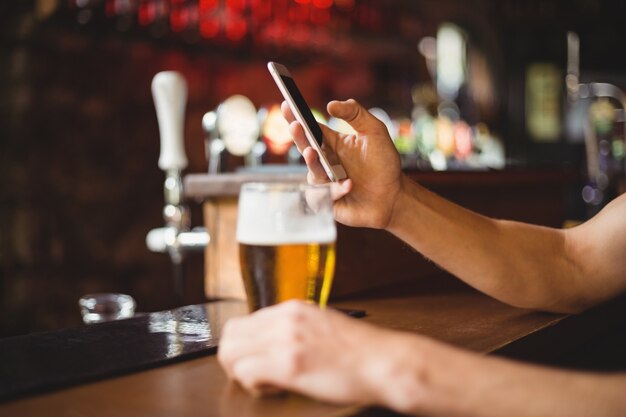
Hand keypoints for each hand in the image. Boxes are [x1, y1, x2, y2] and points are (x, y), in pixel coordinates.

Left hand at [218, 301, 423, 407]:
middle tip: (250, 374)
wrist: (384, 362)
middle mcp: (285, 318)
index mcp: (293, 309)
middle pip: (230, 334)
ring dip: (240, 371)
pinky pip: (246, 372)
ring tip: (263, 382)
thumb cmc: (360, 351)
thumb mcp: (323, 325)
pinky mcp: (289, 364)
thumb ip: (295, 328)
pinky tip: (275, 388)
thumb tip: (273, 342)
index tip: (254, 359)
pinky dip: (253, 385)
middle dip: (233, 358)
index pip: (244, 321)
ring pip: (231, 352)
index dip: (244, 346)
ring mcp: (286, 339)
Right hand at [282, 99, 403, 228]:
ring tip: (312, 152)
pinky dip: (334, 190)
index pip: (310, 128)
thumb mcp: (374, 131)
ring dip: (312, 163)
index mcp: (331, 143)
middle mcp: (324, 162)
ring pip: (312, 173)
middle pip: (304, 147)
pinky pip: (322, 196)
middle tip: (296, 126)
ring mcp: (325, 182)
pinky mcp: (327, 201)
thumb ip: (356, 113)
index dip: (296, 117)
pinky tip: (349, 185)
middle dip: (298, 136)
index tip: (287, 105)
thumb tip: (331, 105)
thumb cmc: (384, 164)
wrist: (394, 196)